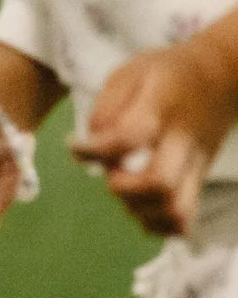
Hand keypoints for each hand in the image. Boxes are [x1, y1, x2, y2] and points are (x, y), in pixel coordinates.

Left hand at [74, 42, 237, 236]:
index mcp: (161, 106)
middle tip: (111, 175)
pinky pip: (186, 216)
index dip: (93, 150)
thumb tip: (89, 148)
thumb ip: (106, 109)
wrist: (223, 75)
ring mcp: (197, 163)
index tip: (74, 146)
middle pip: (159, 182)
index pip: (127, 137)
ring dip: (140, 211)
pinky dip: (160, 225)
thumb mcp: (131, 72)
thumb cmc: (168, 71)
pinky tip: (142, 210)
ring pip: (176, 209)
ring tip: (126, 193)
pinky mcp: (202, 177)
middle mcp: (183, 139)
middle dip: (123, 188)